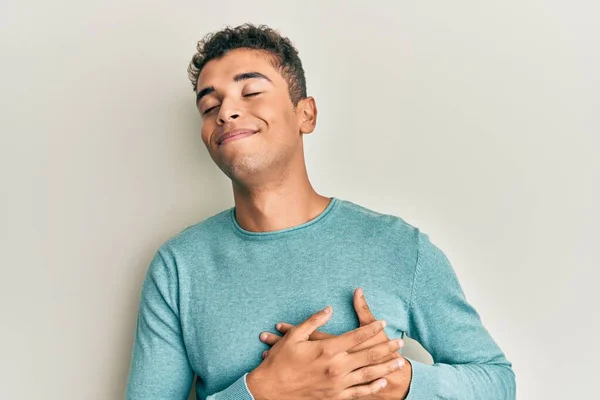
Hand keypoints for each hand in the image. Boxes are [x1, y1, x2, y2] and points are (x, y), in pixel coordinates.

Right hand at [247, 305, 403, 399]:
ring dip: (385, 367)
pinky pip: (358, 392)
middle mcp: (335, 367)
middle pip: (368, 355)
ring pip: (368, 374)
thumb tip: (329, 309)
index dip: (371, 328)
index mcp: (327, 349)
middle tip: (400, 342)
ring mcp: (336, 384)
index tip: (383, 322)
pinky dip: (372, 387)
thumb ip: (314, 321)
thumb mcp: (294, 336)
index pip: (356, 336)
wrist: (270, 391)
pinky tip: (381, 381)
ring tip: (399, 361)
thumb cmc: (280, 362)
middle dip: (386, 347)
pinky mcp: (334, 397)